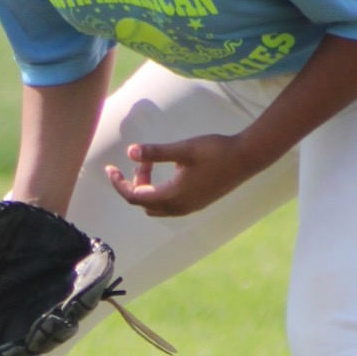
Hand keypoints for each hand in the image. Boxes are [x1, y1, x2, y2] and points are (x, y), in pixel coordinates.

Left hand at [105, 135, 248, 217]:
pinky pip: (169, 204)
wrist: (246, 158)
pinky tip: (169, 171)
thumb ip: (156, 152)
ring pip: (156, 205)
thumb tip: (129, 152)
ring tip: (151, 164)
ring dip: (147, 187)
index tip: (110, 168)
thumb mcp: (183, 149)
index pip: (134, 197)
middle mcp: (179, 207)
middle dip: (134, 183)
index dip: (118, 184)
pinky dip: (160, 190)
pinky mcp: (197, 203)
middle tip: (141, 160)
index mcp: (172, 196)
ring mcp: (189, 207)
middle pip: (143, 202)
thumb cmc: (215, 151)